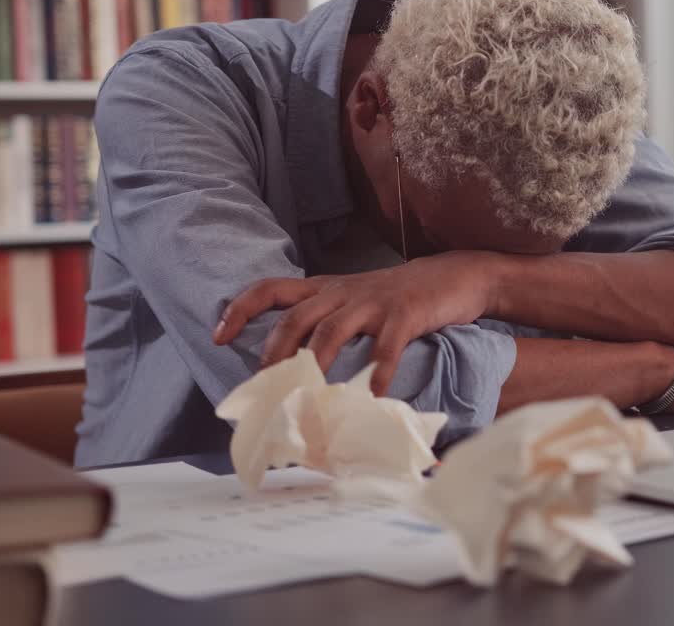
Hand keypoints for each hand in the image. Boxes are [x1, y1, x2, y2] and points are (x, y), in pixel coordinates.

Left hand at [212, 252, 501, 393]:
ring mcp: (374, 301)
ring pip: (331, 331)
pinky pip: (386, 344)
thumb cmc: (399, 298)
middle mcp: (343, 292)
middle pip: (295, 319)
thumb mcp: (355, 302)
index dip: (240, 308)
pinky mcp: (405, 313)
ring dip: (315, 365)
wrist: (456, 275)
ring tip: (307, 397)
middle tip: (264, 390)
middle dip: (273, 355)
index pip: (270, 288)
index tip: (216, 335)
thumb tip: (294, 372)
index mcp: (326, 289)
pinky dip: (378, 371)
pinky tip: (373, 395)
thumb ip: (327, 325)